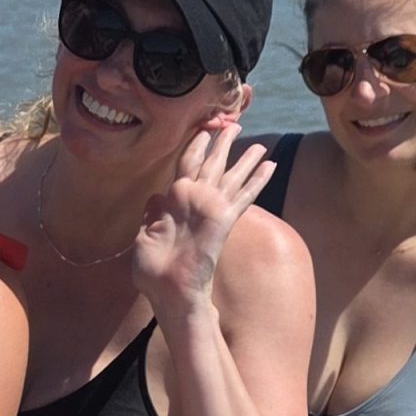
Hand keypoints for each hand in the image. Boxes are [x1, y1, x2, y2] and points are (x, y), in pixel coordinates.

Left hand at [130, 127, 274, 317]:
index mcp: (174, 200)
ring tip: (260, 144)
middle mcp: (195, 199)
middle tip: (234, 124)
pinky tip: (270, 166)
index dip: (196, 145)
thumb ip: (152, 214)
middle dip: (223, 142)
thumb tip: (156, 197)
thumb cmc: (153, 271)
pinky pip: (245, 194)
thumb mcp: (144, 237)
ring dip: (246, 158)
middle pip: (213, 162)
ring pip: (232, 174)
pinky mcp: (224, 219)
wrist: (169, 291)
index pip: (187, 164)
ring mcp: (211, 208)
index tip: (203, 130)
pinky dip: (257, 180)